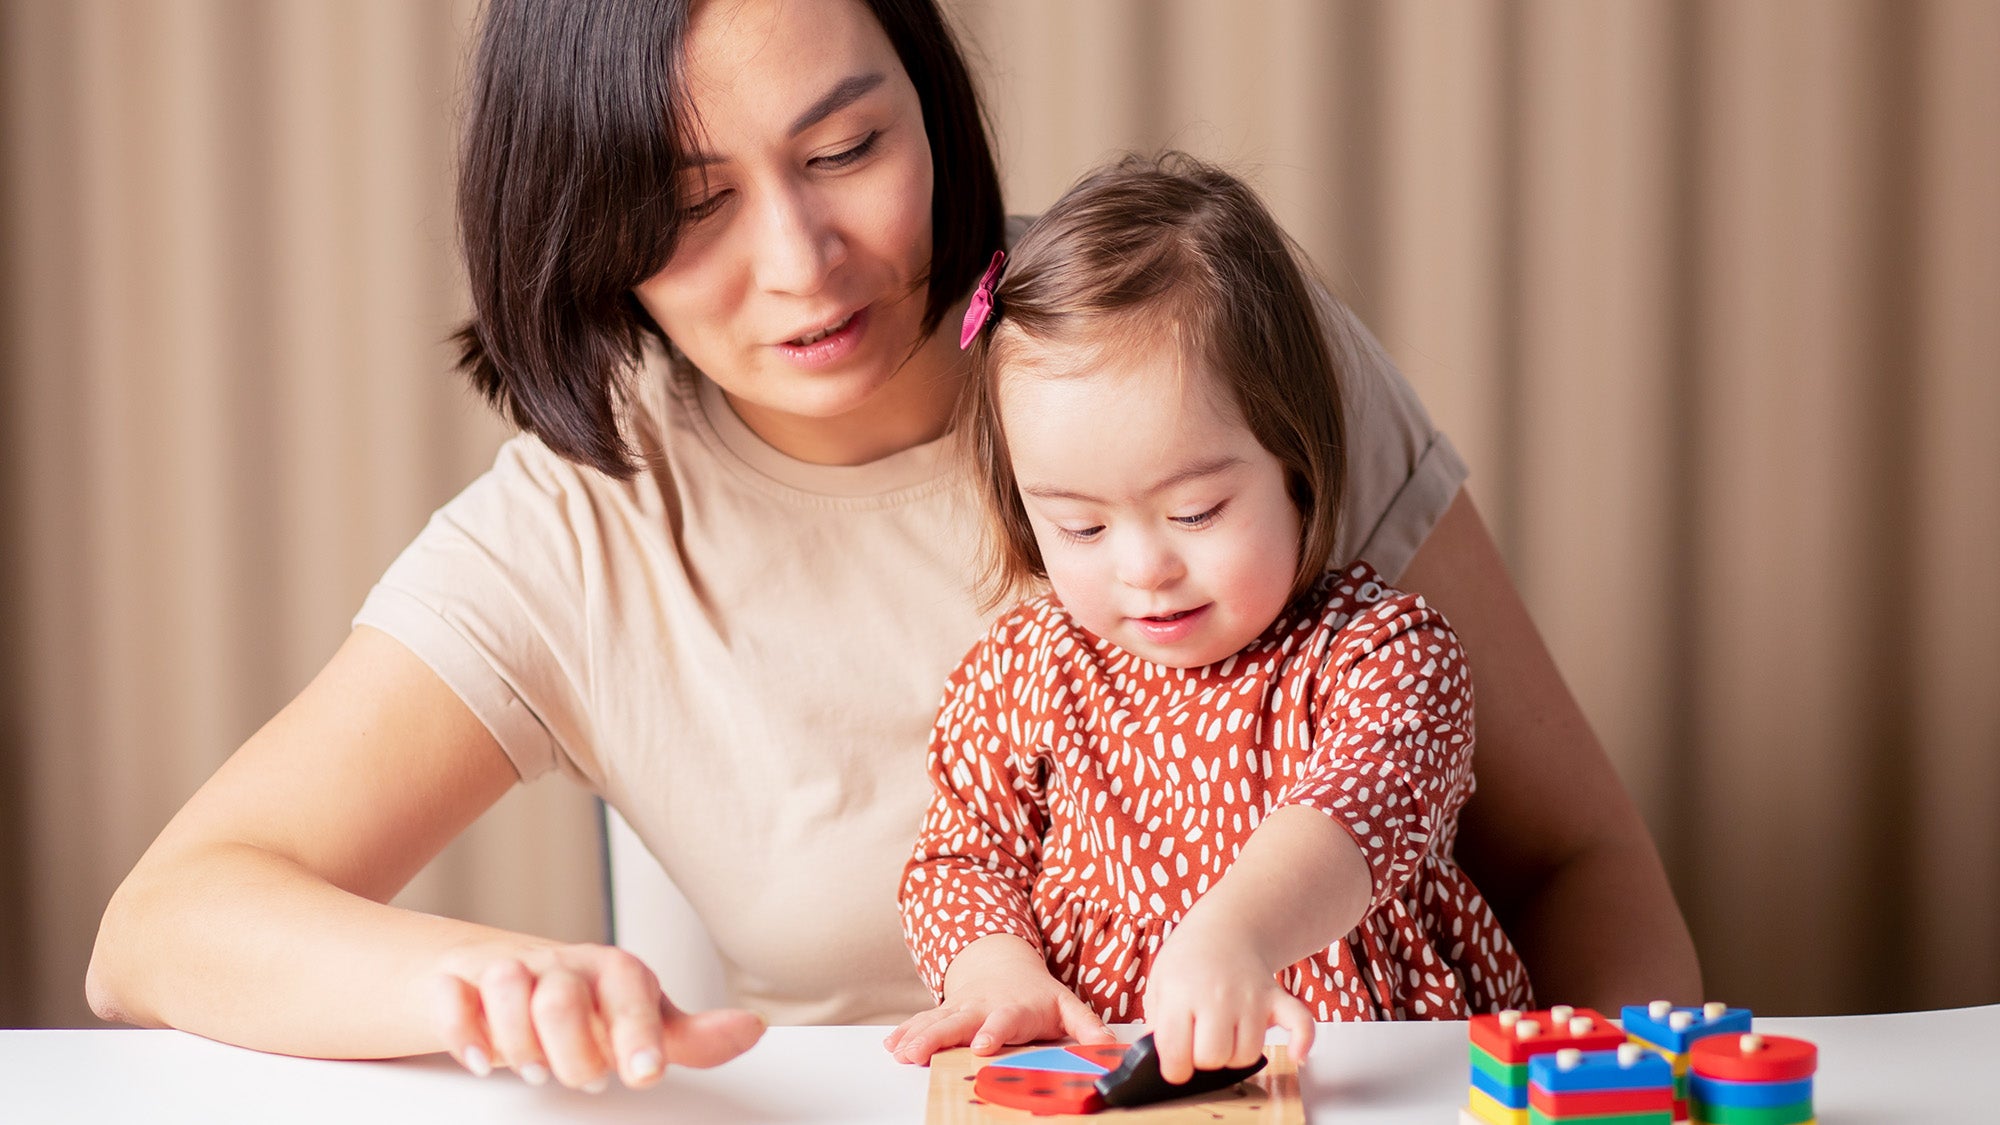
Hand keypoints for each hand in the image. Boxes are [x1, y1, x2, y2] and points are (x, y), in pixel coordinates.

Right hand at [431, 940, 764, 1089]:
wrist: (508, 974)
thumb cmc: (585, 1005)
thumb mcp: (642, 1020)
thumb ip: (692, 1036)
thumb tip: (752, 1029)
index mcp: (613, 973)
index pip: (629, 993)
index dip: (637, 1035)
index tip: (643, 1074)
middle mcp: (562, 965)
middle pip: (560, 996)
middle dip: (569, 1049)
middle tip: (580, 1077)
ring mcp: (508, 969)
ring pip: (505, 985)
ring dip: (515, 1038)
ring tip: (531, 1068)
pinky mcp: (459, 980)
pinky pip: (451, 995)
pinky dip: (460, 1027)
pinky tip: (479, 1059)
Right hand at [883, 935, 1114, 1064]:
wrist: (1004, 967)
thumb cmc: (1037, 995)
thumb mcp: (1067, 1007)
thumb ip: (1088, 1027)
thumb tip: (1109, 1047)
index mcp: (1014, 1009)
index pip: (1003, 1021)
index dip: (993, 1032)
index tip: (981, 1046)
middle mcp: (982, 1008)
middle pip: (958, 1022)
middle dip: (938, 1037)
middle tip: (919, 1054)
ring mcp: (960, 1009)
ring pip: (935, 1021)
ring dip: (916, 1036)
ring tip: (900, 1053)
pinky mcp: (944, 1012)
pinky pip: (922, 1022)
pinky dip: (905, 1032)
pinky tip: (892, 1045)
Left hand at [1142, 913, 1314, 1084]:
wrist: (1224, 930)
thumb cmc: (1189, 962)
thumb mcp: (1158, 986)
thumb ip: (1158, 1025)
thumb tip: (1163, 1061)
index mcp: (1181, 993)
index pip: (1176, 1052)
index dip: (1174, 1069)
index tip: (1175, 1067)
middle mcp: (1217, 995)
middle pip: (1214, 1057)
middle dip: (1205, 1061)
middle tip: (1199, 1046)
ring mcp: (1250, 997)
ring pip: (1248, 1054)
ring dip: (1236, 1055)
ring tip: (1226, 1036)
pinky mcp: (1276, 999)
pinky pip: (1300, 1025)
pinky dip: (1302, 1042)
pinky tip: (1295, 1055)